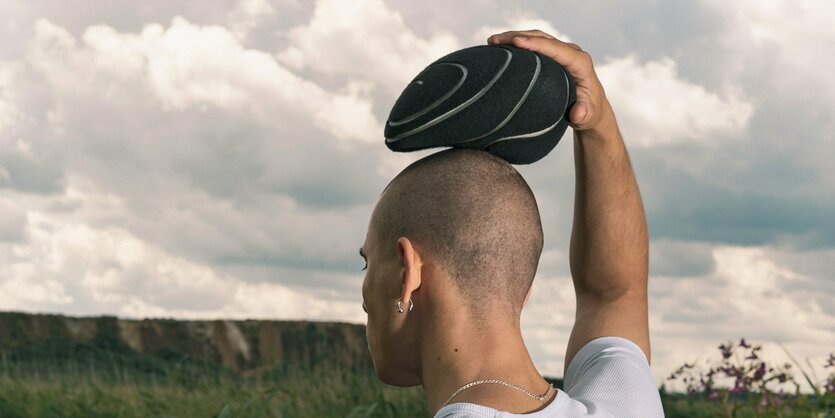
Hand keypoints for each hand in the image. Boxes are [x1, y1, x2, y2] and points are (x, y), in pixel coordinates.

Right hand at [487, 30, 614, 133]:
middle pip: (543, 38)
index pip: (557, 50)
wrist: (591, 109)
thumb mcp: (588, 118)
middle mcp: (571, 53)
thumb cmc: (589, 113)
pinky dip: (517, 43)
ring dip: (514, 37)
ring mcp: (561, 52)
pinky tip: (500, 47)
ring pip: (537, 37)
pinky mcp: (553, 55)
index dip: (537, 45)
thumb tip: (577, 113)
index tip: (517, 43)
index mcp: (580, 64)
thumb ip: (584, 115)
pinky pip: (534, 44)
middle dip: (518, 36)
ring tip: (492, 41)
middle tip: (495, 41)